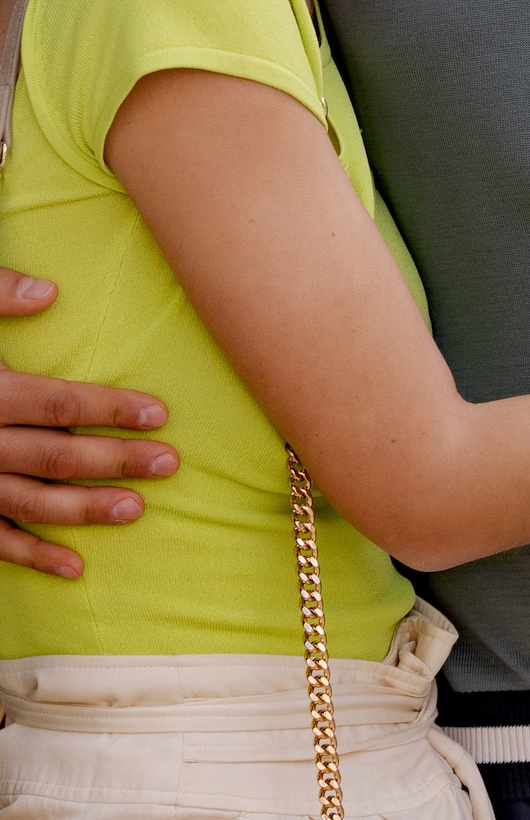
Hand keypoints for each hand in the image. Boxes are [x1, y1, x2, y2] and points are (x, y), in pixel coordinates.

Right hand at [0, 269, 177, 578]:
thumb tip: (47, 291)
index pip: (59, 405)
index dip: (111, 409)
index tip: (159, 414)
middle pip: (57, 456)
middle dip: (116, 461)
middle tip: (169, 463)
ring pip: (32, 502)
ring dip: (85, 509)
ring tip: (136, 508)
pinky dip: (33, 555)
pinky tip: (75, 566)